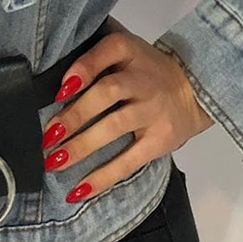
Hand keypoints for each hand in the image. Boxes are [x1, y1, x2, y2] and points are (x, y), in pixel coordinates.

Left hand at [41, 18, 214, 203]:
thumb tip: (56, 87)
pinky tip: (79, 189)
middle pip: (108, 92)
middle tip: (47, 136)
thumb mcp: (124, 53)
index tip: (60, 91)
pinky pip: (129, 161)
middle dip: (74, 115)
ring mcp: (154, 111)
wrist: (195, 89)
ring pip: (115, 126)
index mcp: (131, 52)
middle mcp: (144, 80)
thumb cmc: (146, 72)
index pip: (108, 51)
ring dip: (82, 146)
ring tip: (55, 161)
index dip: (82, 69)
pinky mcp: (160, 140)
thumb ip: (94, 60)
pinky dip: (103, 177)